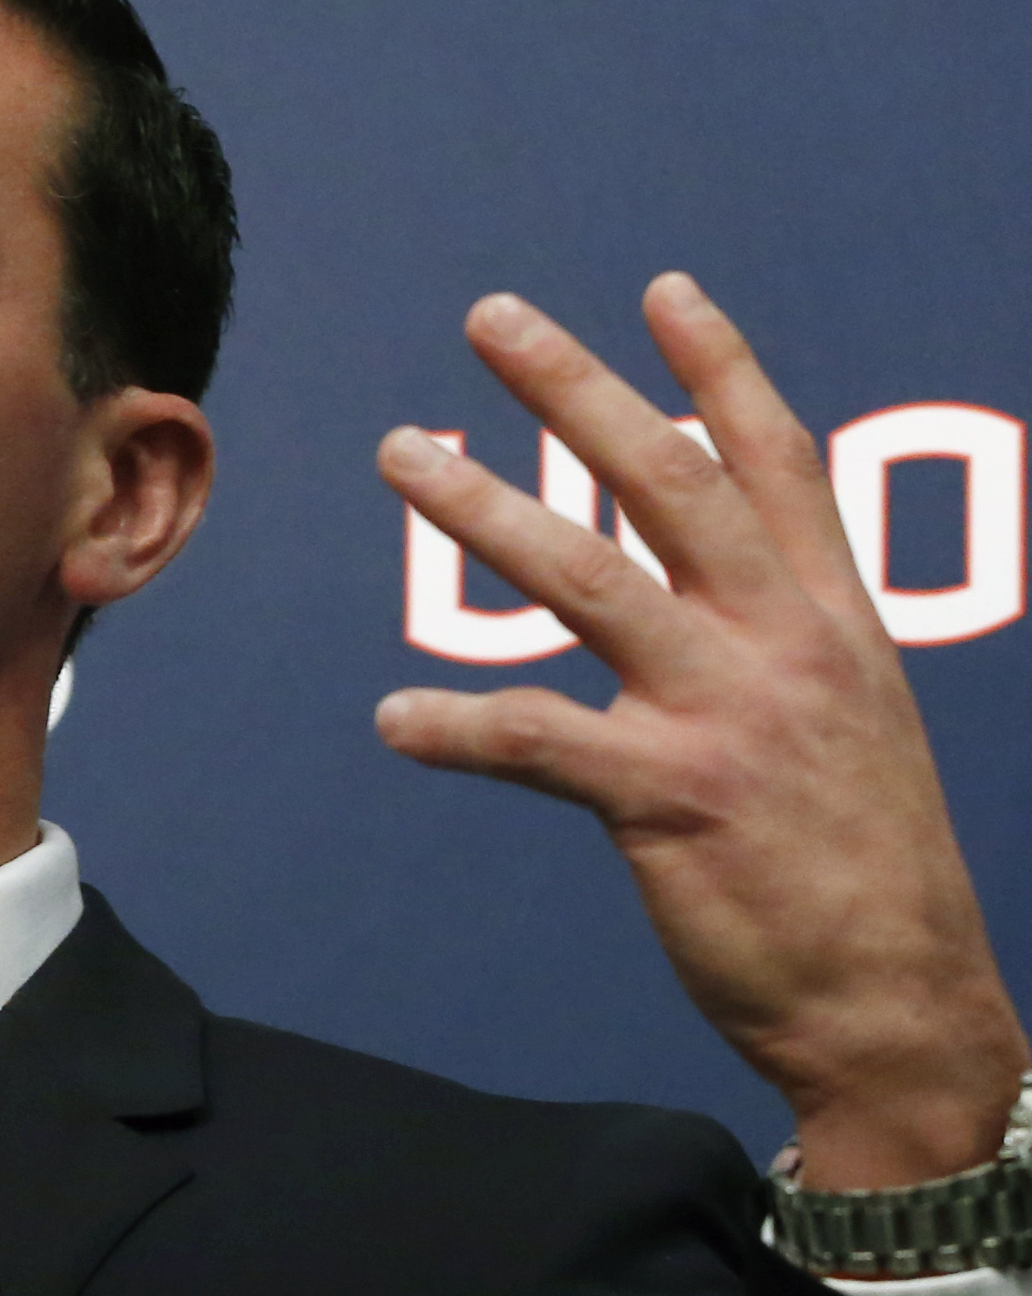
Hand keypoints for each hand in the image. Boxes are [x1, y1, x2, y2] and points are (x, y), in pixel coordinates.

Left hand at [374, 274, 1028, 1192]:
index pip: (775, 463)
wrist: (901, 1007)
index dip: (718, 368)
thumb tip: (710, 564)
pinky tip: (394, 720)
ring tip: (402, 452)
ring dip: (483, 508)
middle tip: (491, 317)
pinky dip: (460, 728)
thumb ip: (782, 634)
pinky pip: (542, 744)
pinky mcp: (672, 800)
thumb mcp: (851, 719)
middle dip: (576, 389)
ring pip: (588, 578)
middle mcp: (785, 647)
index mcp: (833, 620)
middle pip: (669, 481)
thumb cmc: (860, 867)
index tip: (661, 288)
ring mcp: (729, 717)